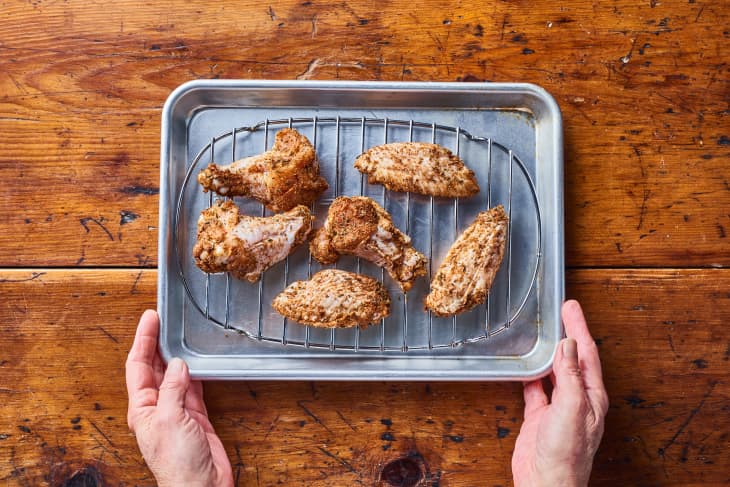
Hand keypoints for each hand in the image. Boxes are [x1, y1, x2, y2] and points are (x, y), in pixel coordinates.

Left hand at [125, 310, 232, 486]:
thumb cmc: (178, 463)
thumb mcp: (170, 419)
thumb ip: (173, 389)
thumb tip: (177, 364)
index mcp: (142, 408)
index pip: (138, 366)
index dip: (143, 340)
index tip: (150, 318)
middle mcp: (157, 407)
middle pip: (155, 367)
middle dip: (157, 342)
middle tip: (164, 318)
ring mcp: (177, 411)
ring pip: (175, 374)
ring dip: (176, 354)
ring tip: (180, 332)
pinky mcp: (196, 417)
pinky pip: (194, 387)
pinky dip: (196, 371)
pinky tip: (198, 360)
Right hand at [512, 300, 608, 486]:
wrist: (546, 483)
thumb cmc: (566, 455)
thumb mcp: (572, 408)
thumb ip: (569, 375)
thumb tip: (568, 344)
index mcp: (591, 395)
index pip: (586, 353)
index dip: (579, 328)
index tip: (571, 308)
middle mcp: (576, 398)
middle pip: (572, 358)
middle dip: (568, 333)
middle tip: (561, 311)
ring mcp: (557, 407)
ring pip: (553, 371)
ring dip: (549, 351)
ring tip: (543, 331)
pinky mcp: (538, 416)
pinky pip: (535, 389)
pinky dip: (530, 374)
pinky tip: (526, 366)